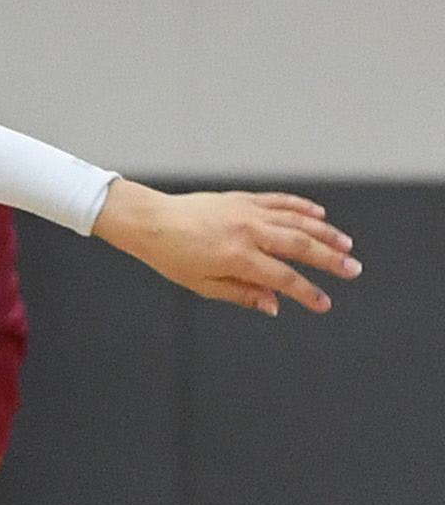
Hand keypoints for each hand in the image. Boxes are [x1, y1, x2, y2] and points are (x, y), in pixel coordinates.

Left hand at [94, 182, 360, 316]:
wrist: (151, 222)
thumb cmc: (172, 257)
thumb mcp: (202, 284)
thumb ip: (242, 294)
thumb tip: (276, 306)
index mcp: (237, 257)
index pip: (283, 278)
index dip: (307, 292)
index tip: (324, 303)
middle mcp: (247, 231)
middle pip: (300, 246)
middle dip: (330, 260)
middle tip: (353, 271)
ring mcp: (248, 211)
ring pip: (297, 221)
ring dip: (325, 232)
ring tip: (346, 246)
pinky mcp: (244, 198)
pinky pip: (281, 201)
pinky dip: (302, 207)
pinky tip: (320, 214)